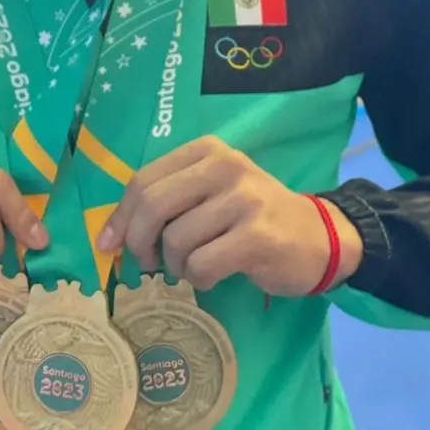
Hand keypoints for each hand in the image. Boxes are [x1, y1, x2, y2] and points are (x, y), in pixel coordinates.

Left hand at [98, 137, 362, 296]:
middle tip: (146, 263)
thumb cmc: (253, 216)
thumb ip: (170, 200)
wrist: (320, 237)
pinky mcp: (258, 236)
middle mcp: (225, 166)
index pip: (144, 180)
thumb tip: (111, 234)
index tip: (109, 243)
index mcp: (207, 150)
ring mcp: (243, 200)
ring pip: (177, 240)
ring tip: (195, 266)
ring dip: (177, 265)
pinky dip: (199, 278)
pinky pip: (202, 265)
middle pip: (153, 204)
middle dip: (138, 241)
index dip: (121, 215)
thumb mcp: (212, 192)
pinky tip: (214, 275)